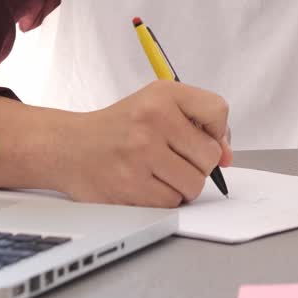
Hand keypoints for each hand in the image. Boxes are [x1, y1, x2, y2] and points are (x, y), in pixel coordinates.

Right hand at [55, 80, 231, 205]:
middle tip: (173, 158)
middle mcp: (152, 119)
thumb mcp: (157, 105)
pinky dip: (163, 198)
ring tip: (158, 171)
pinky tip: (145, 183)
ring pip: (193, 184)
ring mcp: (141, 153)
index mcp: (162, 94)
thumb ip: (198, 123)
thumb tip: (227, 156)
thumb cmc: (121, 127)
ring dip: (181, 185)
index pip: (217, 110)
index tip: (204, 138)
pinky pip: (171, 202)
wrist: (70, 147)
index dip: (218, 131)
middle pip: (210, 156)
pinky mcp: (131, 186)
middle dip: (198, 164)